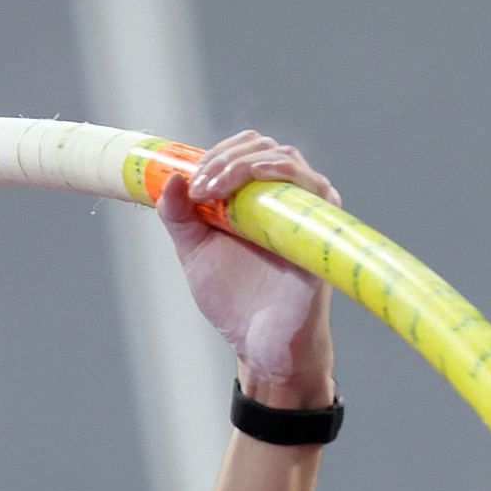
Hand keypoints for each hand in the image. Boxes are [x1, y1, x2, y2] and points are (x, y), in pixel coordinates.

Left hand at [159, 130, 339, 403]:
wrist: (258, 344)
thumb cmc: (234, 301)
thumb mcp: (195, 254)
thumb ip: (179, 218)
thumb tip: (169, 179)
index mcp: (255, 198)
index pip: (242, 150)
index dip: (215, 155)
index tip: (189, 183)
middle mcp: (284, 197)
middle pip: (262, 146)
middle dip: (225, 157)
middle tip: (200, 187)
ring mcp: (306, 211)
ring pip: (284, 158)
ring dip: (245, 162)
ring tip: (218, 186)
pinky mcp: (320, 228)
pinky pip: (312, 185)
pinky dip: (283, 172)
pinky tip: (258, 175)